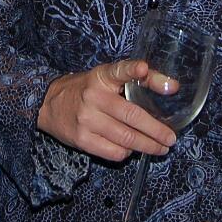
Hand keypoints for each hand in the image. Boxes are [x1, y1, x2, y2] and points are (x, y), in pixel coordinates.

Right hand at [36, 58, 178, 162]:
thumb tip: (173, 87)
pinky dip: (127, 153)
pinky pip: (113, 152)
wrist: (49, 104)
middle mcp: (94, 97)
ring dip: (147, 146)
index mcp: (101, 77)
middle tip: (170, 139)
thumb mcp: (107, 78)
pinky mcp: (82, 139)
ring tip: (160, 148)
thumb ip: (138, 79)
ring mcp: (86, 119)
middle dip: (156, 131)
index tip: (143, 68)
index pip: (118, 70)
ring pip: (126, 138)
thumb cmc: (86, 89)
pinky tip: (132, 150)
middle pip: (131, 116)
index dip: (132, 70)